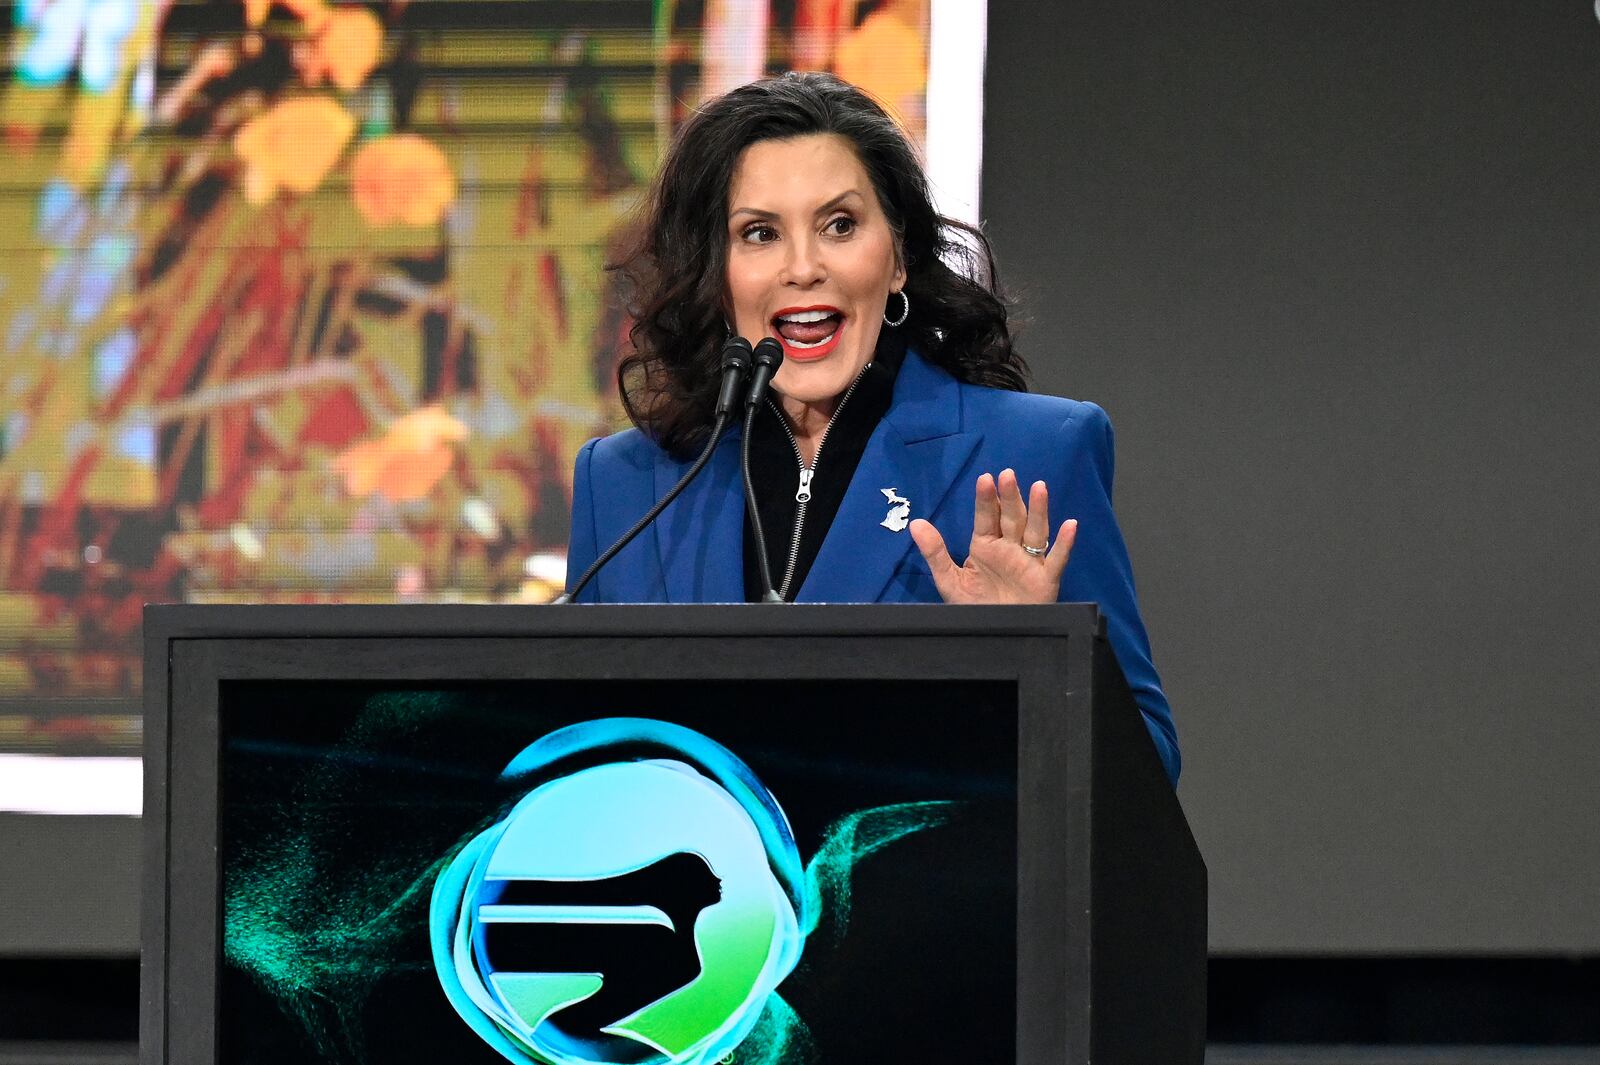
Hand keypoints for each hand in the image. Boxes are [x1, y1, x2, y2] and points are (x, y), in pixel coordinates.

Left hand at [908, 469, 1076, 603]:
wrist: (993, 637)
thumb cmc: (973, 608)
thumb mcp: (949, 580)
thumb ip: (935, 552)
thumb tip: (915, 523)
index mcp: (985, 546)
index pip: (986, 518)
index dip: (986, 499)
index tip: (985, 478)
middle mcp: (1009, 548)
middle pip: (1012, 518)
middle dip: (1010, 497)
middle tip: (1008, 475)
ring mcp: (1029, 562)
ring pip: (1035, 531)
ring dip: (1039, 510)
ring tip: (1039, 487)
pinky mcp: (1046, 579)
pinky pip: (1057, 559)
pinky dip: (1065, 544)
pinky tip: (1070, 525)